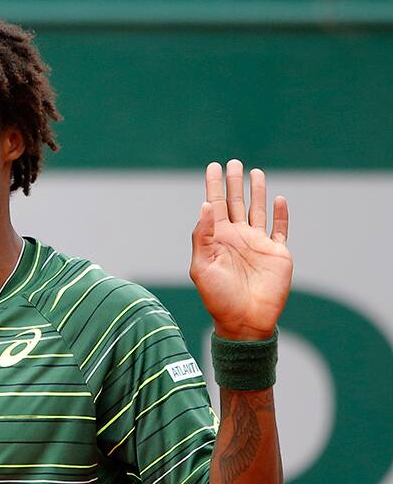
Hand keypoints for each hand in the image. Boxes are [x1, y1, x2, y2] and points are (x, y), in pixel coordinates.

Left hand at [190, 160, 292, 339]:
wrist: (244, 321)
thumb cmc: (218, 297)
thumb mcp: (202, 266)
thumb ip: (202, 236)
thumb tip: (205, 205)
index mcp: (217, 239)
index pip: (214, 206)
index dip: (214, 186)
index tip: (213, 166)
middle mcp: (237, 237)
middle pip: (235, 203)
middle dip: (234, 183)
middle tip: (234, 162)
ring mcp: (257, 244)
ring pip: (257, 210)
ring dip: (257, 192)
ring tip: (255, 172)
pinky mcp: (277, 252)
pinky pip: (279, 229)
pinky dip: (281, 214)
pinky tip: (278, 199)